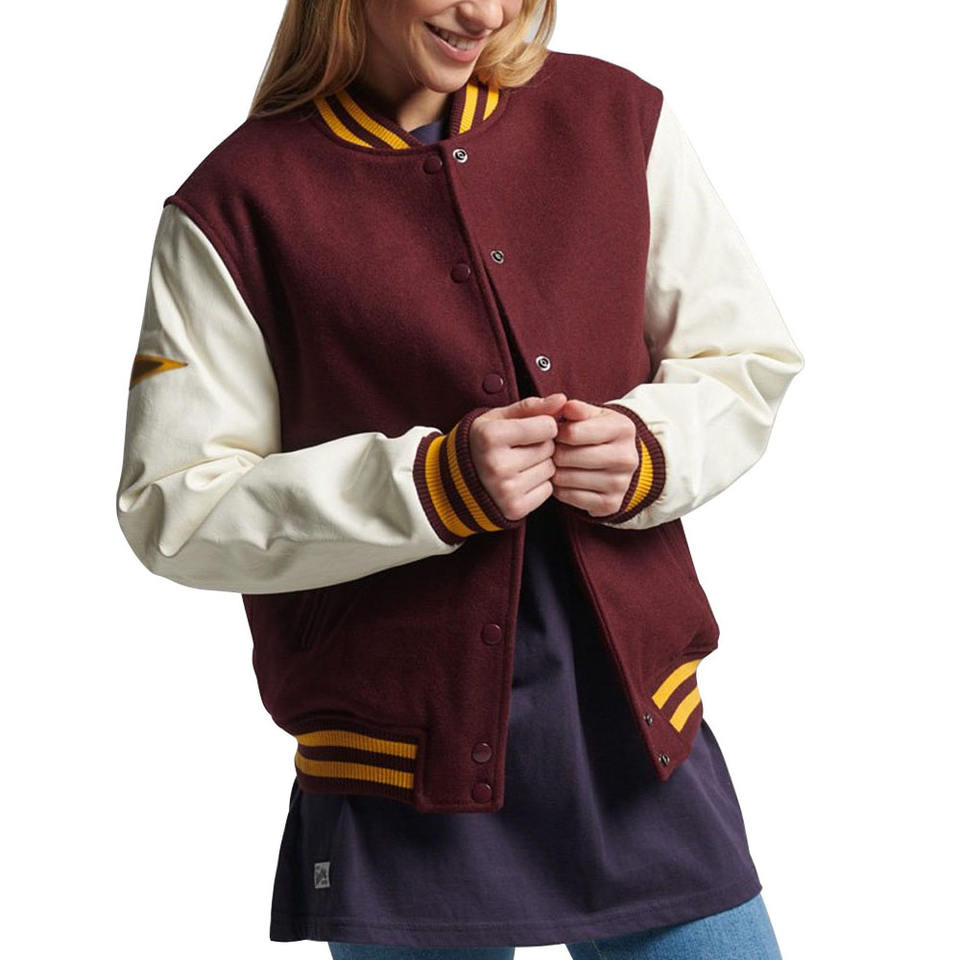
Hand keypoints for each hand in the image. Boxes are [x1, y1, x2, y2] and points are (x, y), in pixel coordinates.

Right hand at [468, 393, 566, 521]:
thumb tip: (563, 399)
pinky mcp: (514, 509)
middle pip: (549, 448)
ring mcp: (505, 490)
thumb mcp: (498, 418)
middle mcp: (497, 465)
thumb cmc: (481, 443)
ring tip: (520, 464)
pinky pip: (548, 490)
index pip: (547, 426)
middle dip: (542, 445)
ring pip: (551, 470)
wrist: (454, 482)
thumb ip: (531, 406)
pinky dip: (539, 484)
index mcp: (490, 436)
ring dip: (542, 465)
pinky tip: (520, 480)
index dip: (542, 425)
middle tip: (521, 448)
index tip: (529, 428)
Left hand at [550, 399, 638, 517]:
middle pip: (567, 456)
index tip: (556, 433)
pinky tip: (565, 480)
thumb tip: (564, 405)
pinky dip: (560, 489)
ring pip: (565, 478)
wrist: (620, 462)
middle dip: (553, 452)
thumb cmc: (598, 433)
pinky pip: (568, 497)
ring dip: (554, 471)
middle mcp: (626, 458)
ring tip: (558, 464)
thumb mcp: (593, 415)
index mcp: (623, 428)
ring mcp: (620, 484)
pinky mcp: (610, 504)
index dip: (556, 432)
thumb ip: (576, 408)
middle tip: (554, 450)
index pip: (572, 432)